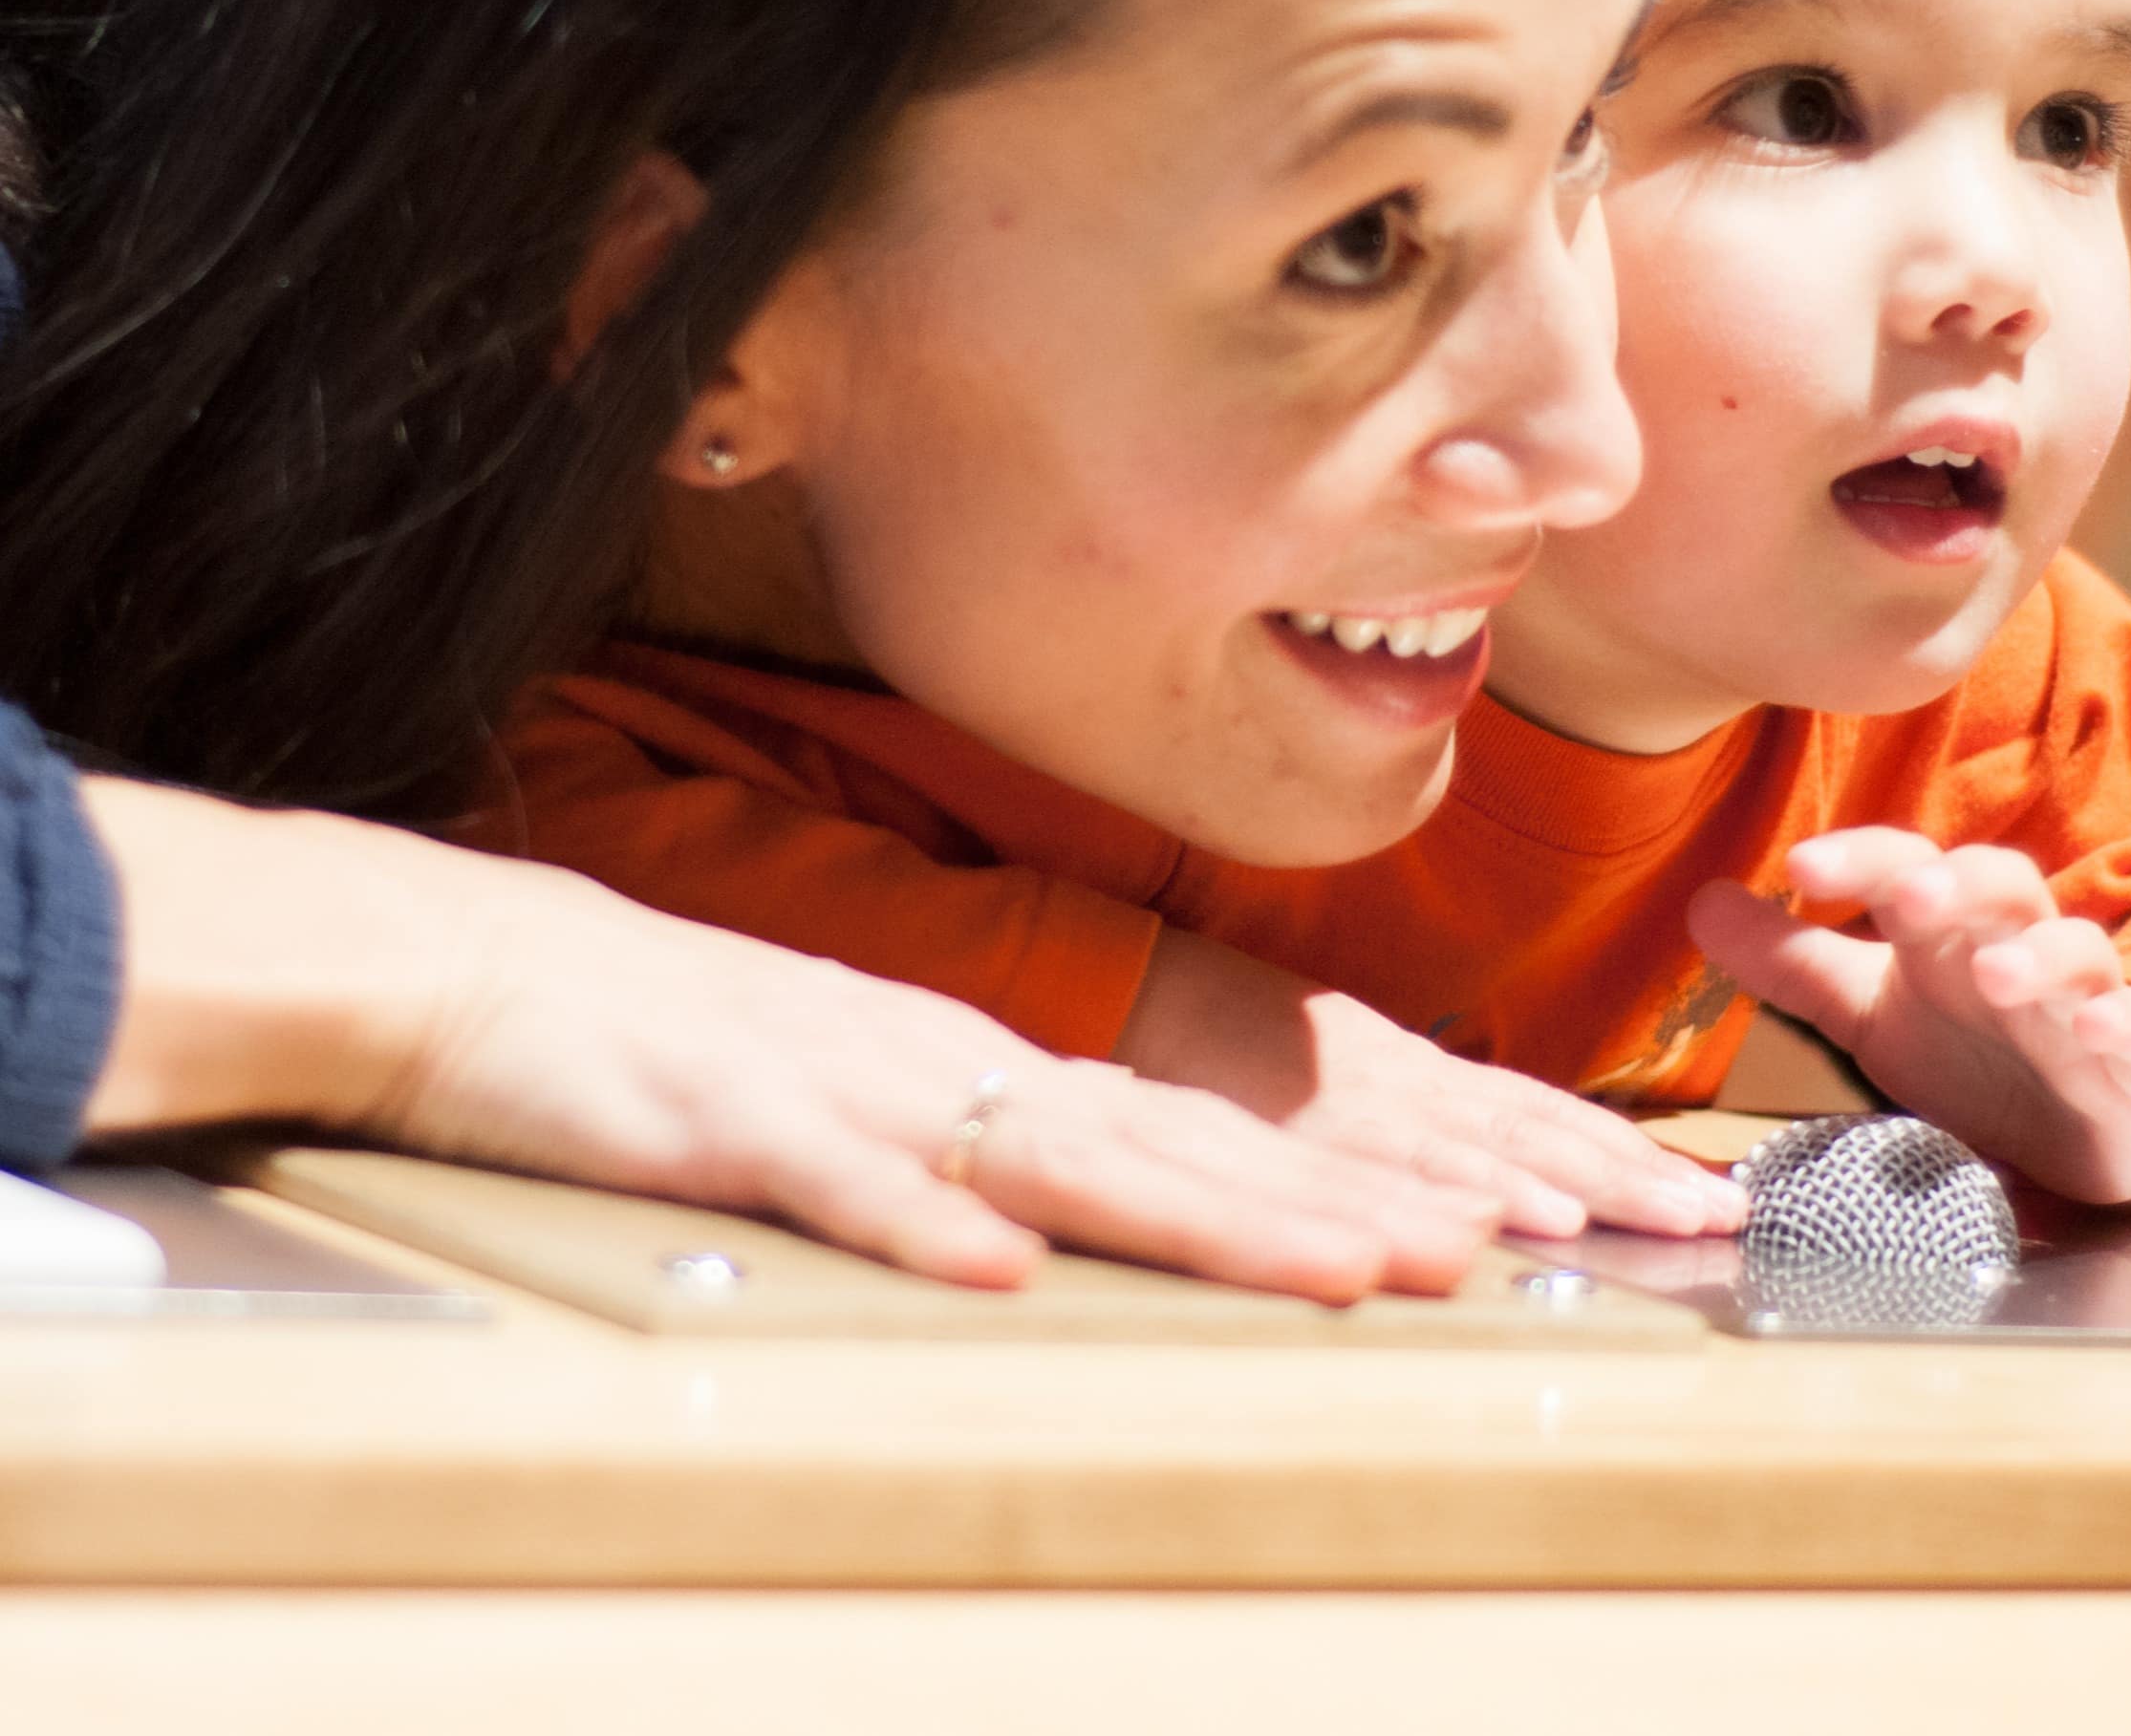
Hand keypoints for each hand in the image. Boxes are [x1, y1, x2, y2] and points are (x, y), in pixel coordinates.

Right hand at [80, 778, 1495, 1303]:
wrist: (509, 977)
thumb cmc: (705, 1055)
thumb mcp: (880, 1106)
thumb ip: (1001, 1152)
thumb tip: (1124, 1228)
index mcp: (1004, 1066)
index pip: (1214, 1135)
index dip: (1360, 1184)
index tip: (1504, 1230)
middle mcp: (962, 1065)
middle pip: (1183, 1145)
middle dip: (1348, 1207)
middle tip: (1499, 1256)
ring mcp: (855, 1083)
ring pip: (1057, 1152)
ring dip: (1207, 1218)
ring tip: (1341, 1271)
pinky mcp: (732, 1119)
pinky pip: (842, 1179)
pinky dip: (922, 1219)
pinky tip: (994, 1267)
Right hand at [1113, 927, 1746, 1238]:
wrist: (1132, 987)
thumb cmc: (1236, 1051)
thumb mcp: (1337, 1085)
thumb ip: (1413, 1129)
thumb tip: (1501, 1185)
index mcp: (1413, 1074)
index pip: (1540, 1113)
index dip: (1627, 1151)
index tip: (1709, 1194)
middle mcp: (1400, 1078)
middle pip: (1534, 1125)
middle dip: (1631, 1173)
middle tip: (1717, 1217)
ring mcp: (1351, 1094)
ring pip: (1477, 1140)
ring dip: (1568, 1180)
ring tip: (1645, 1217)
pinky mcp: (1293, 1115)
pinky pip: (1377, 1158)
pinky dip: (1443, 1189)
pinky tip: (1502, 1222)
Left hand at [1689, 830, 2130, 1209]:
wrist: (2093, 1115)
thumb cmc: (1971, 1045)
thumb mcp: (1867, 1012)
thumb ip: (1791, 964)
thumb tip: (1699, 903)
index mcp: (1944, 928)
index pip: (1902, 867)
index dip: (1857, 860)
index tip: (1797, 867)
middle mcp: (2013, 945)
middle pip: (1998, 883)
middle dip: (1953, 884)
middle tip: (1909, 897)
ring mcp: (2079, 999)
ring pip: (2074, 949)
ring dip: (2038, 957)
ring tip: (1996, 974)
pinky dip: (2119, 1024)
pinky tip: (2096, 1029)